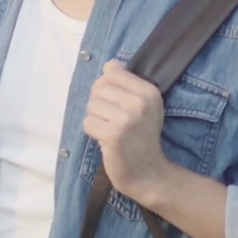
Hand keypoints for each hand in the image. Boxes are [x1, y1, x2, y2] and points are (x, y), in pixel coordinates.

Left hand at [83, 60, 172, 204]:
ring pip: (91, 106)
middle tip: (113, 121)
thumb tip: (109, 65)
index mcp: (149, 91)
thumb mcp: (144, 106)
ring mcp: (127, 119)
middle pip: (98, 88)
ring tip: (112, 131)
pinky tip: (107, 140)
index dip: (106, 88)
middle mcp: (140, 102)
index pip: (111, 72)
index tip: (118, 104)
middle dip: (99, 105)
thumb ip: (126, 84)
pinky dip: (93, 133)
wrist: (148, 173)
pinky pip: (87, 123)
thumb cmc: (141, 138)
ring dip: (96, 120)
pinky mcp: (114, 135)